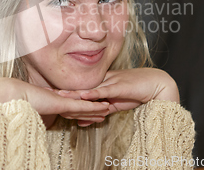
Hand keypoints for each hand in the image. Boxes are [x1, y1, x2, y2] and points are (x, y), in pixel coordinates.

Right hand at [0, 78, 109, 126]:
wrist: (11, 95)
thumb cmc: (16, 104)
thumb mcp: (28, 112)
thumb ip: (34, 115)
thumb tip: (31, 122)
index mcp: (51, 103)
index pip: (69, 107)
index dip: (80, 109)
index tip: (89, 110)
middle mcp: (58, 101)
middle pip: (79, 106)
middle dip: (92, 108)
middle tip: (104, 110)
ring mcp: (61, 101)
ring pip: (83, 106)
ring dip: (96, 109)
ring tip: (108, 110)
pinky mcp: (62, 102)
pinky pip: (81, 106)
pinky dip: (92, 107)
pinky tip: (102, 108)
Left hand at [55, 68, 178, 125]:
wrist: (155, 84)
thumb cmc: (136, 93)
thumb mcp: (115, 105)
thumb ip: (100, 112)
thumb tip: (84, 120)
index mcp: (101, 85)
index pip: (81, 89)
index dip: (67, 92)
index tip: (52, 95)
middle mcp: (103, 82)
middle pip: (81, 88)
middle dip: (65, 92)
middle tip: (49, 94)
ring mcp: (110, 82)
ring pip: (89, 89)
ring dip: (75, 93)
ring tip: (60, 96)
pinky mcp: (118, 86)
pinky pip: (104, 90)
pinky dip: (94, 94)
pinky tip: (84, 95)